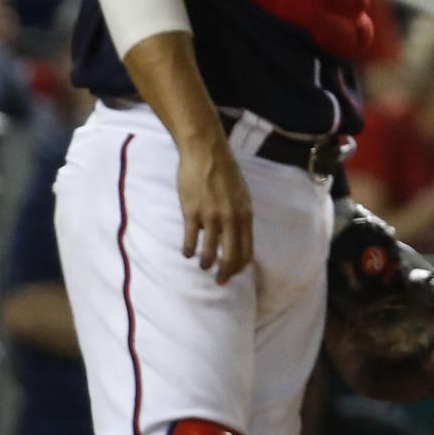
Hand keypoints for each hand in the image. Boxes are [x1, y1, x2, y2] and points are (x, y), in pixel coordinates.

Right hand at [177, 138, 255, 282]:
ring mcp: (211, 217)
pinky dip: (188, 250)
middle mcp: (231, 219)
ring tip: (203, 266)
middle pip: (231, 256)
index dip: (240, 266)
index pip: (246, 250)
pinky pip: (190, 239)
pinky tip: (186, 253)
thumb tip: (237, 236)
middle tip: (219, 281)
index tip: (234, 274)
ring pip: (210, 252)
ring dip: (206, 263)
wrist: (206, 153)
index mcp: (246, 215)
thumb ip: (240, 216)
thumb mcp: (241, 196)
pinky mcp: (192, 213)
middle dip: (225, 273)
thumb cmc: (224, 173)